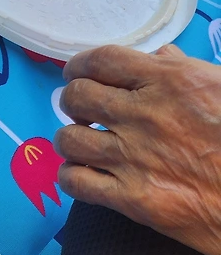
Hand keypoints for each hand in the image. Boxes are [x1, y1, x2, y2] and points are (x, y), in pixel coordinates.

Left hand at [55, 45, 220, 254]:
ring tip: (86, 143)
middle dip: (74, 102)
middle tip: (85, 111)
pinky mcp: (135, 200)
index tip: (78, 73)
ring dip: (72, 139)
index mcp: (169, 81)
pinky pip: (76, 183)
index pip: (100, 60)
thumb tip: (159, 54)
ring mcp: (136, 158)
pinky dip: (73, 177)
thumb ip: (186, 69)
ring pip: (69, 139)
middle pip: (76, 97)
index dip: (80, 65)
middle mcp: (145, 116)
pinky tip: (86, 176)